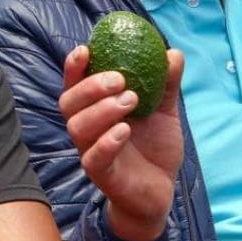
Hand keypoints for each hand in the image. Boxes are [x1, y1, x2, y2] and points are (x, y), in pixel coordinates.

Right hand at [59, 45, 185, 240]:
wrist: (160, 191)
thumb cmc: (153, 147)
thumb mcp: (163, 111)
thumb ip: (165, 84)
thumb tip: (172, 53)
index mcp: (93, 109)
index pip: (74, 84)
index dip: (73, 67)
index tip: (86, 49)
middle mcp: (86, 128)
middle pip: (68, 103)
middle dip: (90, 87)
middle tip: (120, 79)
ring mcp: (90, 151)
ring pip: (78, 127)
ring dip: (101, 110)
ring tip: (131, 101)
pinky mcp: (102, 175)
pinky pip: (94, 158)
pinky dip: (106, 142)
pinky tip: (124, 131)